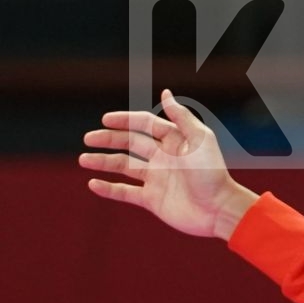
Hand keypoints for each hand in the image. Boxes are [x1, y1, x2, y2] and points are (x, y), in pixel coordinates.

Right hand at [80, 89, 258, 239]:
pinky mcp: (153, 199)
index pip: (145, 125)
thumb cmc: (212, 173)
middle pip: (130, 143)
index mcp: (175, 141)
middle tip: (88, 138)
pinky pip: (126, 192)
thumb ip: (181, 117)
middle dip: (108, 139)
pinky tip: (93, 184)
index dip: (125, 120)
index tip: (105, 120)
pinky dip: (109, 189)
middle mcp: (164, 158)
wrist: (220, 210)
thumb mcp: (200, 140)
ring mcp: (157, 179)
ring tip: (83, 159)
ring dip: (103, 162)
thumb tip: (165, 93)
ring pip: (124, 166)